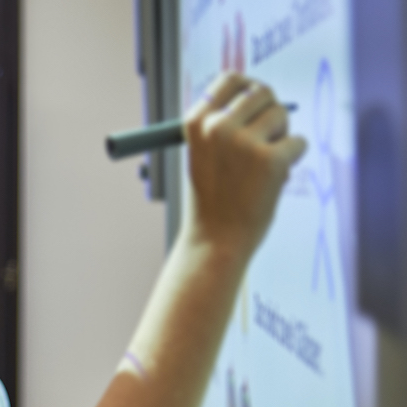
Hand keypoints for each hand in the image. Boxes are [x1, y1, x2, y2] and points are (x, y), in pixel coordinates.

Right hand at [183, 72, 307, 262]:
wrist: (215, 240)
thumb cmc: (211, 199)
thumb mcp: (203, 154)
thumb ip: (222, 124)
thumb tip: (256, 93)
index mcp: (196, 123)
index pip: (230, 80)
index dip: (248, 87)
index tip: (255, 103)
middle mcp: (217, 126)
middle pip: (262, 92)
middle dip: (271, 112)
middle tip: (266, 139)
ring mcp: (244, 143)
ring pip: (282, 115)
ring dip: (281, 136)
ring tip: (264, 164)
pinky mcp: (271, 160)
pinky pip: (298, 142)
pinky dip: (293, 159)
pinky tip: (273, 179)